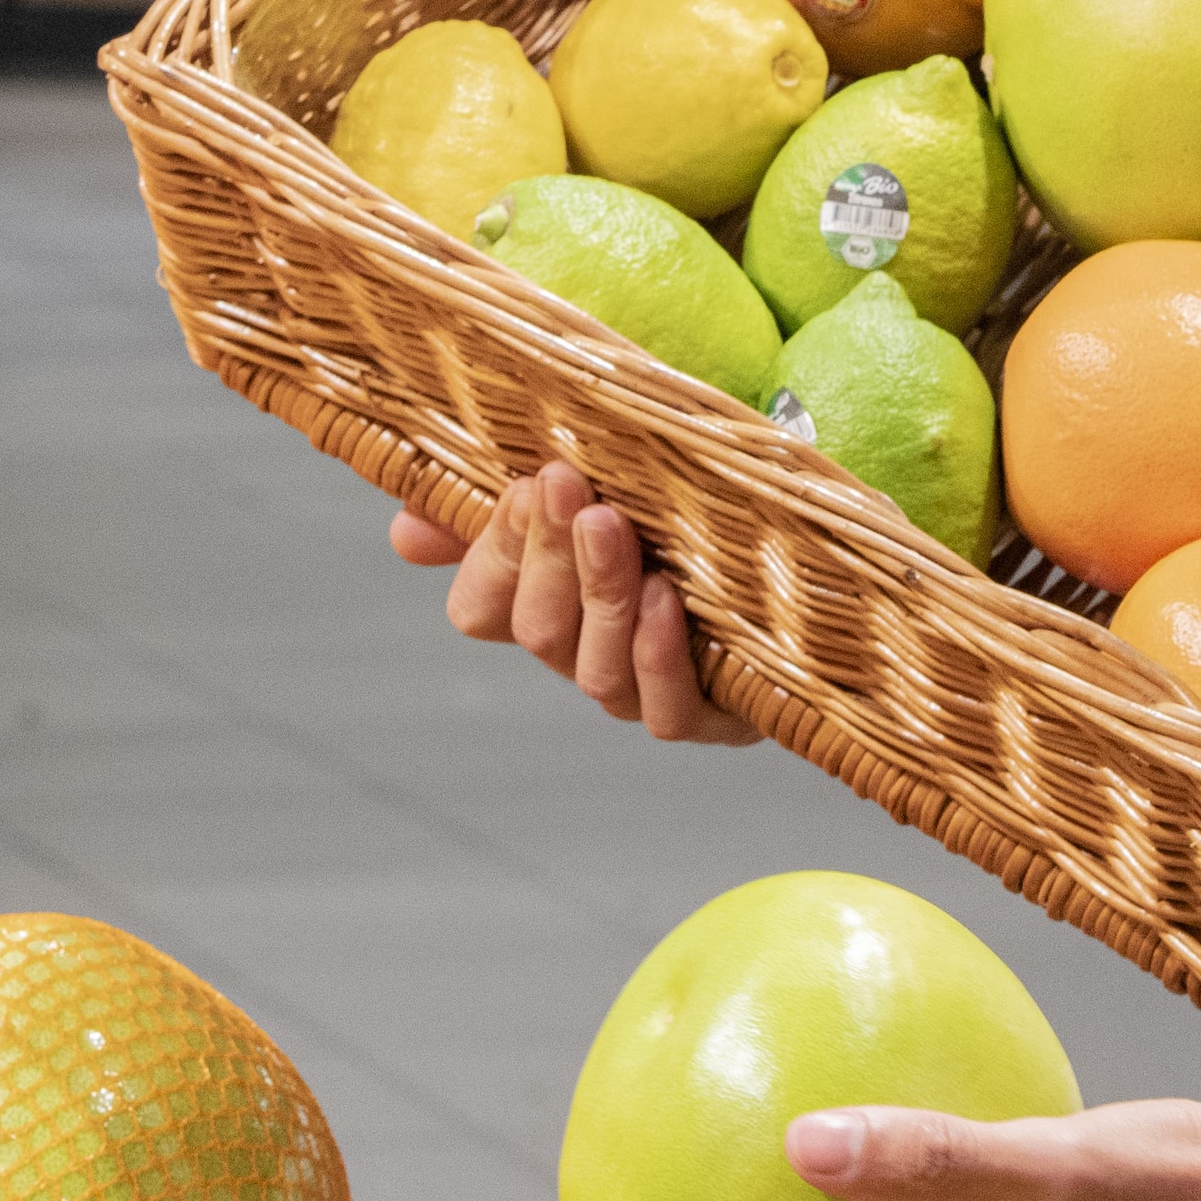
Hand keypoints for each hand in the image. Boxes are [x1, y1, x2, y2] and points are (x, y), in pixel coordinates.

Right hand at [392, 462, 759, 744]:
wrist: (796, 542)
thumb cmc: (677, 506)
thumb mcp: (591, 484)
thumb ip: (497, 505)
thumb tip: (405, 534)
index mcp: (543, 605)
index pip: (480, 608)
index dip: (493, 553)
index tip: (522, 486)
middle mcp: (584, 657)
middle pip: (537, 629)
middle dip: (547, 554)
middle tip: (566, 485)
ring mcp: (644, 692)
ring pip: (593, 669)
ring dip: (599, 592)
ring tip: (614, 528)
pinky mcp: (711, 716)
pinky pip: (665, 707)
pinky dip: (657, 654)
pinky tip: (663, 599)